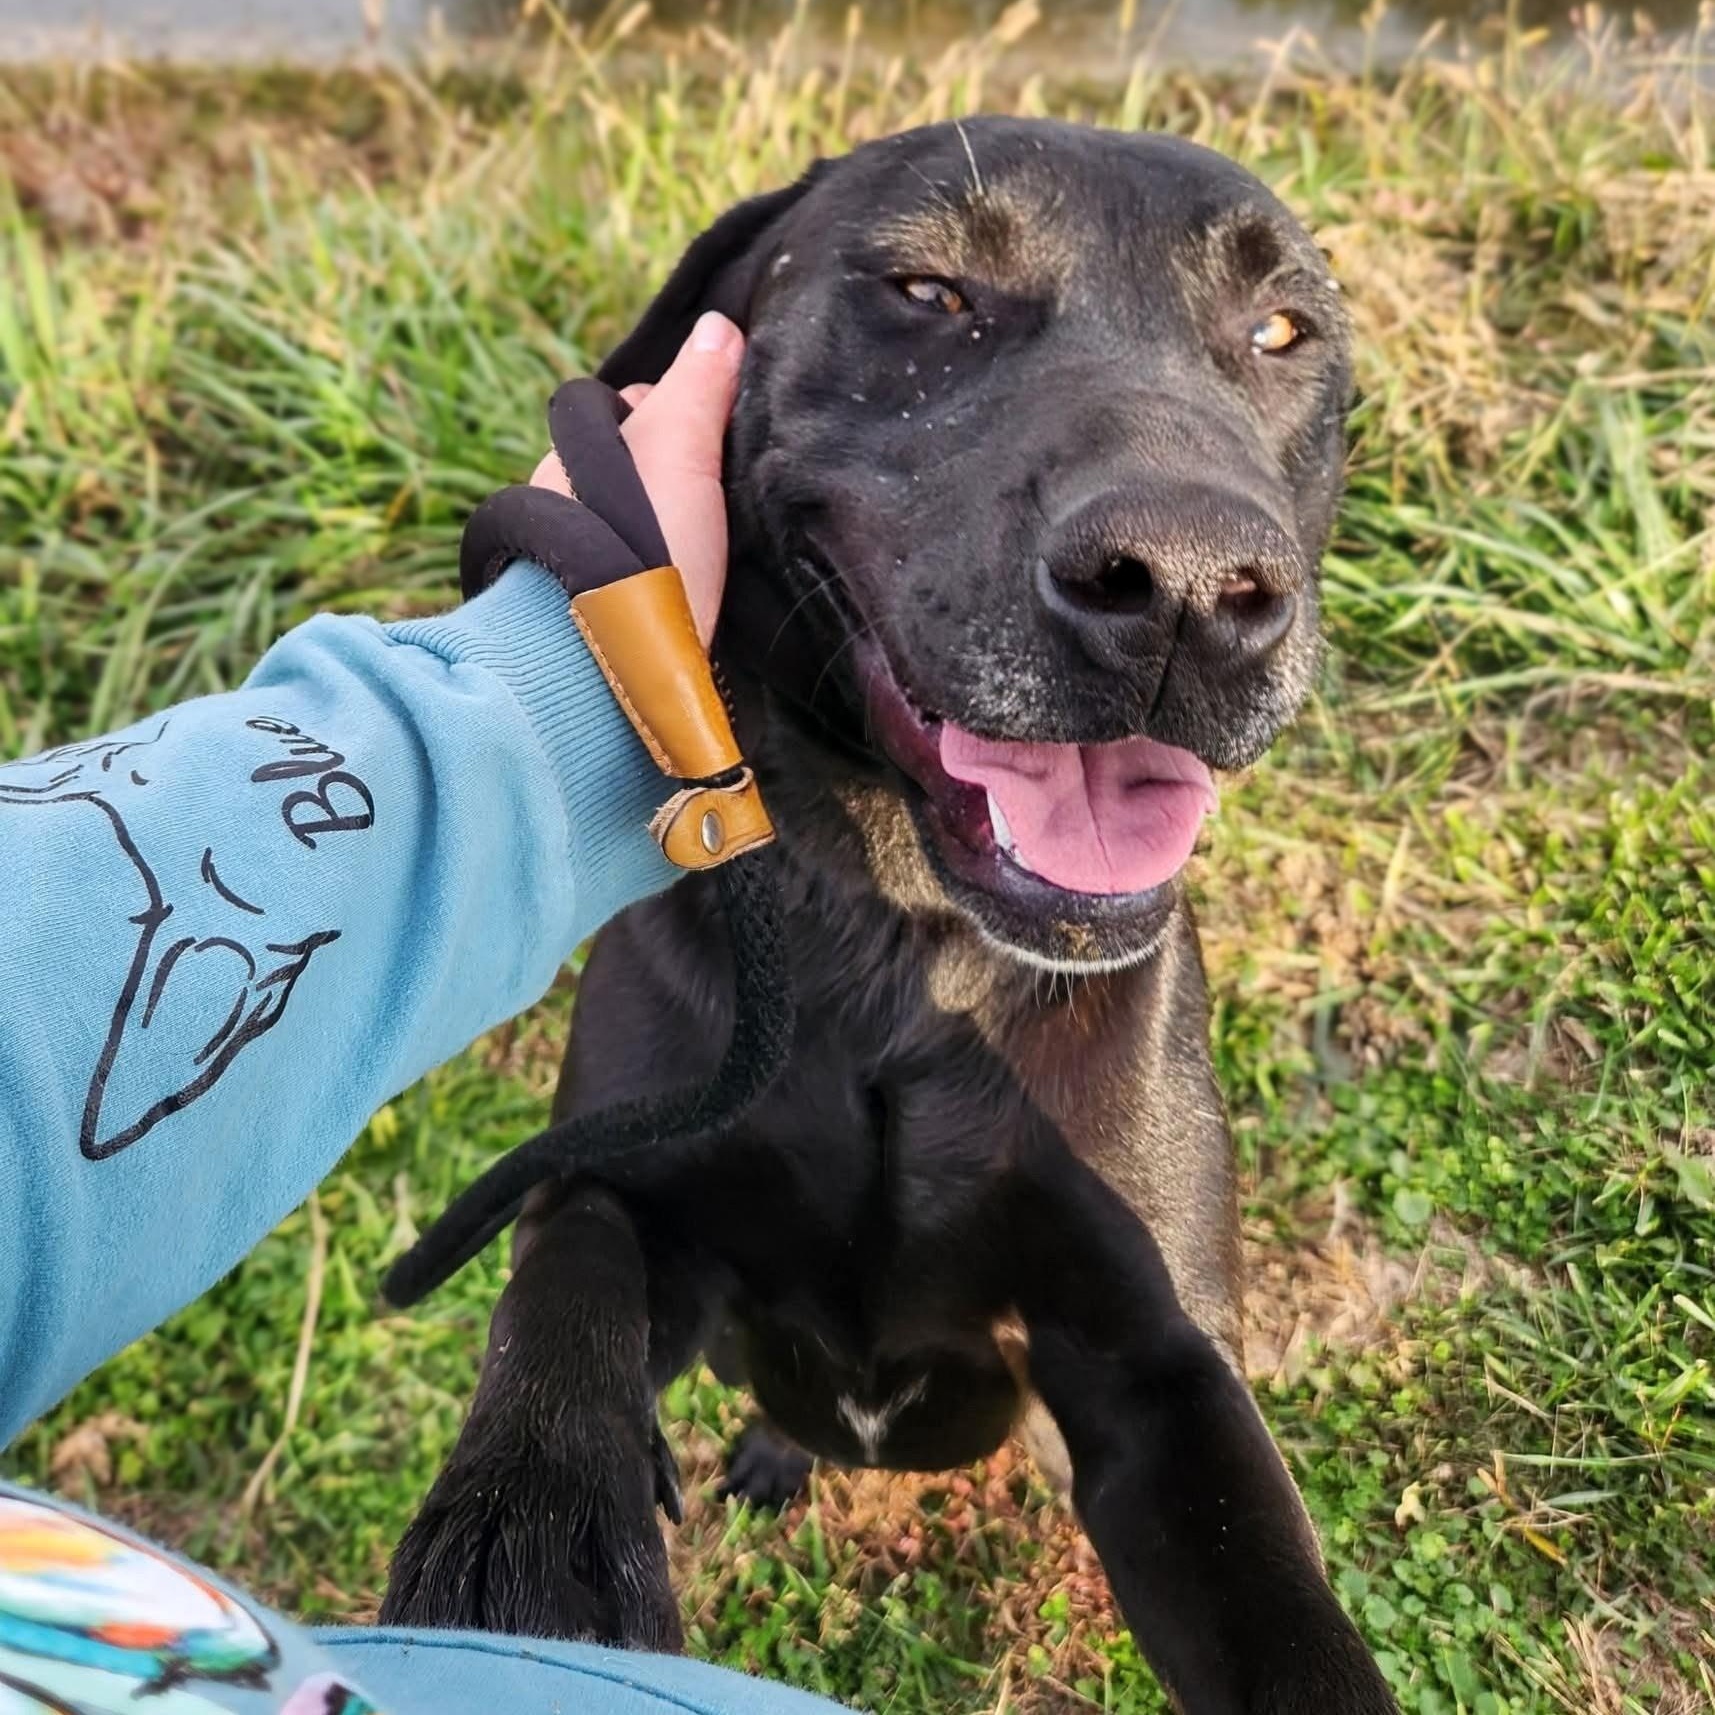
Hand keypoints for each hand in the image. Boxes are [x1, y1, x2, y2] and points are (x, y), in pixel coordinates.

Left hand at [530, 312, 743, 647]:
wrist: (601, 669)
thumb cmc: (634, 549)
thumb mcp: (675, 447)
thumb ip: (697, 387)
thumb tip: (718, 327)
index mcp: (581, 455)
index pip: (647, 409)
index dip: (695, 408)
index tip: (742, 428)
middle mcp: (577, 506)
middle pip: (651, 470)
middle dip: (692, 474)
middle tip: (750, 490)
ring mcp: (589, 569)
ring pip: (653, 529)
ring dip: (690, 536)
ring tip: (746, 548)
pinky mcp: (612, 626)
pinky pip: (655, 584)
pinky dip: (684, 582)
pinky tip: (719, 596)